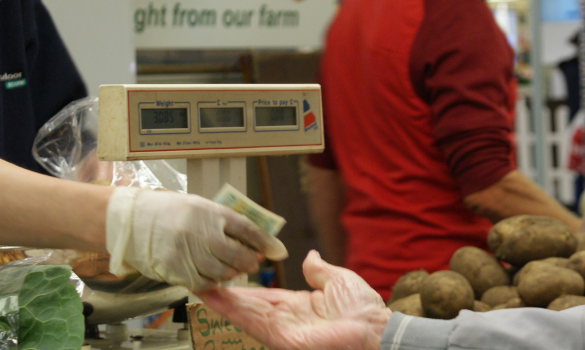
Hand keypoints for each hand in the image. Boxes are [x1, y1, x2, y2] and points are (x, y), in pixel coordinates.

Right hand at [105, 187, 287, 291]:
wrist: (132, 220)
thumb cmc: (170, 211)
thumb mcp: (201, 206)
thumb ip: (225, 221)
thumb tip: (254, 240)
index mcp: (211, 212)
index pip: (248, 229)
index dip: (266, 243)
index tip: (277, 251)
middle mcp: (201, 232)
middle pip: (238, 255)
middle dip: (250, 261)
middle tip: (252, 262)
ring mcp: (188, 252)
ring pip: (223, 271)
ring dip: (233, 272)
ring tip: (233, 268)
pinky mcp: (175, 269)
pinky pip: (203, 282)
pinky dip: (212, 281)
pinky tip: (213, 275)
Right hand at [197, 250, 391, 349]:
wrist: (373, 327)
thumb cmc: (362, 309)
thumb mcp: (337, 280)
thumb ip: (319, 270)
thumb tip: (310, 257)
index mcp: (298, 306)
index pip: (264, 297)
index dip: (244, 289)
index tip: (224, 277)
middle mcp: (286, 319)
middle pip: (248, 306)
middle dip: (225, 295)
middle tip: (200, 279)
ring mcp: (282, 330)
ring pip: (245, 314)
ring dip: (222, 302)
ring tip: (200, 285)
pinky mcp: (282, 338)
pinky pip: (254, 324)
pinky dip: (233, 312)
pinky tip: (217, 300)